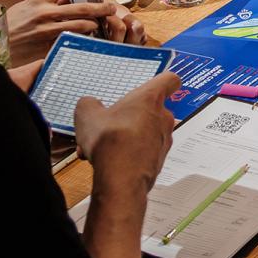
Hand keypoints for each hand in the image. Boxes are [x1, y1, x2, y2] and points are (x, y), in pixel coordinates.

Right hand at [5, 0, 144, 63]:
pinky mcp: (46, 45)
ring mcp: (46, 30)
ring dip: (94, 25)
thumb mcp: (28, 6)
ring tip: (100, 25)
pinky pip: (70, 41)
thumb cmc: (12, 23)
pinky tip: (87, 40)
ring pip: (80, 25)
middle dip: (101, 7)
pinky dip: (81, 40)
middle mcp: (45, 12)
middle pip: (81, 8)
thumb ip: (48, 2)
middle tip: (113, 7)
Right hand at [73, 71, 180, 190]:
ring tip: (100, 147)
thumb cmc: (112, 141)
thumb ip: (89, 104)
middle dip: (129, 117)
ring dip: (125, 138)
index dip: (163, 81)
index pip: (170, 80)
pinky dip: (127, 155)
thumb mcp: (87, 114)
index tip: (156, 83)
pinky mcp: (158, 161)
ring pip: (144, 134)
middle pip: (150, 110)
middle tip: (110, 124)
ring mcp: (163, 141)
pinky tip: (107, 161)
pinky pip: (143, 153)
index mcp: (150, 98)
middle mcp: (163, 118)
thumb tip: (89, 104)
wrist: (121, 177)